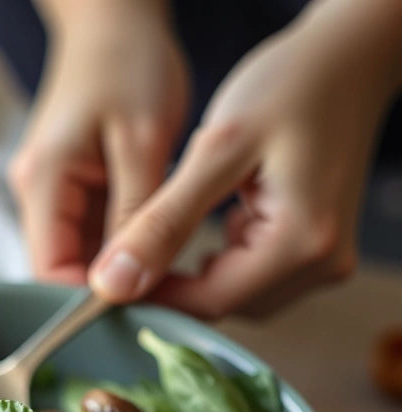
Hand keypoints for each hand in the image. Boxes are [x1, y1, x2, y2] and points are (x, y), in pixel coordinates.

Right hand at [10, 0, 188, 283]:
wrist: (115, 15)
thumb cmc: (130, 61)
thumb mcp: (143, 143)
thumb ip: (134, 221)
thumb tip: (125, 288)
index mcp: (42, 182)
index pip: (48, 273)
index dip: (87, 302)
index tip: (139, 314)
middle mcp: (36, 193)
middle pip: (61, 268)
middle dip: (108, 288)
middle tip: (164, 300)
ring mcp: (51, 190)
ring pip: (79, 254)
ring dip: (118, 268)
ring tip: (167, 273)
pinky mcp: (72, 186)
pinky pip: (92, 231)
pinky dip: (123, 243)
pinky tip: (156, 244)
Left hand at [88, 0, 401, 317]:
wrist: (350, 57)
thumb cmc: (291, 84)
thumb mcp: (216, 149)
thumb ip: (164, 223)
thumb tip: (114, 283)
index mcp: (302, 243)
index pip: (210, 302)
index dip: (154, 295)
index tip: (110, 276)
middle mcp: (322, 265)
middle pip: (226, 304)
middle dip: (178, 283)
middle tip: (138, 242)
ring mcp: (325, 262)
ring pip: (238, 295)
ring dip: (201, 271)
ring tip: (186, 217)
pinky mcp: (318, 252)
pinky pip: (256, 275)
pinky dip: (226, 258)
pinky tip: (218, 215)